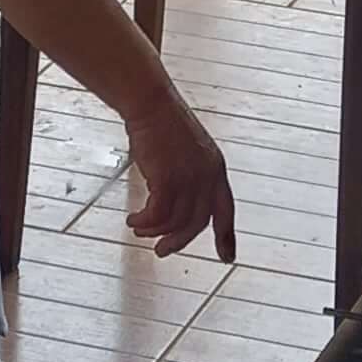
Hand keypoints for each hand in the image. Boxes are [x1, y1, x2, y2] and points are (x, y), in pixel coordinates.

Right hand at [124, 89, 236, 260]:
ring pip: (176, 222)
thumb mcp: (187, 153)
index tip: (227, 257)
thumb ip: (189, 178)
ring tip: (140, 229)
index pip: (226, 210)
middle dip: (179, 241)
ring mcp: (189, 178)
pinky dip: (145, 222)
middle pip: (198, 223)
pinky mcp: (168, 179)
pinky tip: (134, 220)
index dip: (227, 237)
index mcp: (216, 169)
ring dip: (155, 231)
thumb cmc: (162, 124)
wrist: (151, 104)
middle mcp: (207, 176)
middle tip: (162, 251)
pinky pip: (158, 215)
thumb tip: (175, 207)